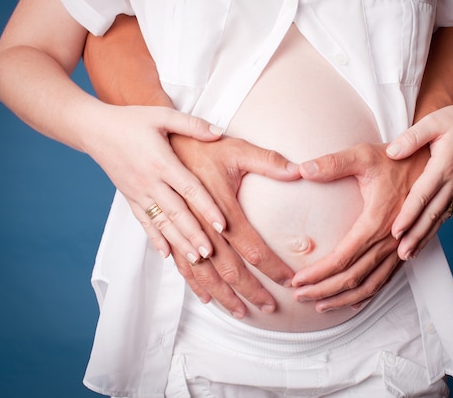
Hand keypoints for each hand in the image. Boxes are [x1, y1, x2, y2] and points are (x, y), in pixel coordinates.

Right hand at [84, 104, 226, 263]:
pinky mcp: (129, 198)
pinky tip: (166, 254)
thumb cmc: (130, 120)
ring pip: (162, 222)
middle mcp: (149, 181)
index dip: (207, 208)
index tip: (222, 225)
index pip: (189, 190)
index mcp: (161, 162)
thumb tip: (219, 132)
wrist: (93, 129)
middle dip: (194, 234)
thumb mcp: (162, 116)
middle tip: (211, 253)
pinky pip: (144, 222)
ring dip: (179, 242)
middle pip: (176, 212)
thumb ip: (192, 124)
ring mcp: (138, 193)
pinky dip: (155, 239)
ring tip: (196, 259)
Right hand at [170, 134, 299, 316]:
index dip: (272, 267)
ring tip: (240, 312)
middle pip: (228, 268)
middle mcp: (200, 225)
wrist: (152, 141)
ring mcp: (180, 231)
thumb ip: (267, 161)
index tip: (290, 281)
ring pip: (203, 273)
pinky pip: (178, 264)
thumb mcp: (235, 148)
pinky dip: (193, 283)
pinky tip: (203, 296)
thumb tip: (300, 169)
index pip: (252, 247)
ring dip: (222, 295)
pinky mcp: (165, 231)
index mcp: (221, 208)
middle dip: (250, 290)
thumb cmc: (198, 145)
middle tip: (270, 308)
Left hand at [291, 142, 428, 310]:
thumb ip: (333, 163)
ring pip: (370, 285)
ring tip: (319, 305)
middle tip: (299, 296)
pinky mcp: (405, 249)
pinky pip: (386, 280)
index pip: (342, 258)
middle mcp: (390, 241)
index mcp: (376, 221)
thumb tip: (302, 169)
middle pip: (352, 278)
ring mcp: (399, 248)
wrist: (432, 163)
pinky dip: (367, 295)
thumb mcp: (363, 155)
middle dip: (323, 290)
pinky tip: (352, 301)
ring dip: (343, 298)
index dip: (318, 273)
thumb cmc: (396, 159)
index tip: (296, 280)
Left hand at [385, 100, 452, 258]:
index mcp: (443, 166)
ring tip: (408, 255)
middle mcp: (452, 182)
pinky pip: (444, 214)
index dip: (408, 214)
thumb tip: (392, 152)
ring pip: (438, 218)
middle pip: (431, 214)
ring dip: (423, 238)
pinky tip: (422, 242)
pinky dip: (432, 230)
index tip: (395, 231)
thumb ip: (412, 137)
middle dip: (415, 235)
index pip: (422, 195)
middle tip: (400, 254)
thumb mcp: (433, 121)